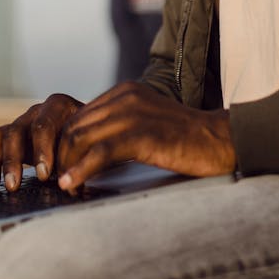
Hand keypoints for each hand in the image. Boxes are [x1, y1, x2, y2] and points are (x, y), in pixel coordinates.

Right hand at [0, 93, 82, 192]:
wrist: (88, 133)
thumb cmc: (91, 140)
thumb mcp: (90, 144)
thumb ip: (81, 160)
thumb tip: (72, 183)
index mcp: (60, 106)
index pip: (44, 125)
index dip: (42, 150)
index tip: (44, 175)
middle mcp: (37, 111)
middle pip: (19, 130)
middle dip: (16, 160)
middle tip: (16, 184)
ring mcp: (22, 122)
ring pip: (4, 137)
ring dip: (2, 163)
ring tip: (2, 187)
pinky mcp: (10, 135)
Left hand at [56, 81, 235, 191]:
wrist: (220, 142)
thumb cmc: (184, 140)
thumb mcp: (146, 124)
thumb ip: (119, 128)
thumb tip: (87, 151)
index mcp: (124, 92)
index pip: (79, 116)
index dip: (63, 143)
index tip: (59, 167)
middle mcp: (125, 97)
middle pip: (75, 126)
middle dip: (61, 155)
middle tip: (58, 181)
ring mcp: (134, 114)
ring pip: (82, 138)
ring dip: (67, 165)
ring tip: (64, 187)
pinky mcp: (143, 134)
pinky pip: (101, 153)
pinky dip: (82, 170)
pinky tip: (72, 184)